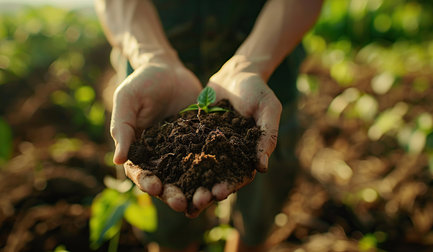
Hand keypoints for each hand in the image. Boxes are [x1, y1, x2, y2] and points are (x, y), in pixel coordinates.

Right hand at [110, 58, 203, 211]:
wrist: (168, 68)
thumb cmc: (142, 83)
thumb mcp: (127, 101)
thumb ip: (123, 129)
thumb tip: (117, 161)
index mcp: (139, 150)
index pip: (140, 172)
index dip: (146, 182)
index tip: (155, 187)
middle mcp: (161, 155)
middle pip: (166, 181)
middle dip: (172, 194)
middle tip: (181, 204)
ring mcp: (182, 151)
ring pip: (188, 176)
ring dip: (194, 191)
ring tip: (204, 199)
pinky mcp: (201, 143)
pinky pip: (207, 160)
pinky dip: (213, 173)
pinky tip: (221, 181)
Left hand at [185, 55, 281, 216]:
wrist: (237, 72)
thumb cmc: (258, 90)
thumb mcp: (268, 109)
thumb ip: (267, 135)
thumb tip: (262, 167)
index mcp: (246, 153)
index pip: (239, 176)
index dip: (229, 186)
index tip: (218, 193)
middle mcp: (226, 154)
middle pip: (215, 178)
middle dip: (205, 191)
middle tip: (193, 203)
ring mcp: (209, 145)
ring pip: (196, 169)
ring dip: (187, 183)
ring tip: (174, 195)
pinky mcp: (194, 135)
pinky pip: (183, 149)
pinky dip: (173, 161)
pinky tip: (160, 170)